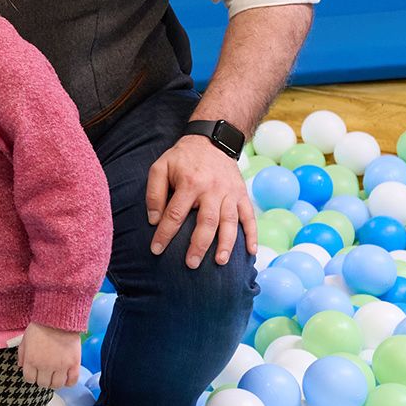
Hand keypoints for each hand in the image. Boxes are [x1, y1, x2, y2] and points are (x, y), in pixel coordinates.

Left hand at [17, 323, 82, 389]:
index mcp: (31, 361)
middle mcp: (45, 366)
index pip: (29, 379)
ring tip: (55, 376)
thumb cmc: (40, 327)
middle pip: (43, 384)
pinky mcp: (73, 364)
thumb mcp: (25, 340)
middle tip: (45, 374)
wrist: (58, 319)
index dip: (31, 377)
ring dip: (55, 383)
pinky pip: (72, 381)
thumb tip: (21, 366)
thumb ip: (22, 355)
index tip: (35, 374)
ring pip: (57, 385)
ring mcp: (60, 366)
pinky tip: (66, 378)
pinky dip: (69, 382)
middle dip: (42, 380)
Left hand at [146, 134, 255, 266]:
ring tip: (219, 262)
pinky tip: (250, 251)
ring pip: (230, 221)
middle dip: (198, 245)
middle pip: (206, 221)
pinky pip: (249, 216)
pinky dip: (252, 234)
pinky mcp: (242, 195)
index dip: (165, 233)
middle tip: (191, 264)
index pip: (175, 213)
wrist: (212, 141)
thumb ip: (154, 193)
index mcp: (189, 182)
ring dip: (226, 243)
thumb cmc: (182, 158)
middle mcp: (212, 189)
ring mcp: (230, 193)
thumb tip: (154, 220)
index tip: (156, 250)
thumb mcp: (160, 167)